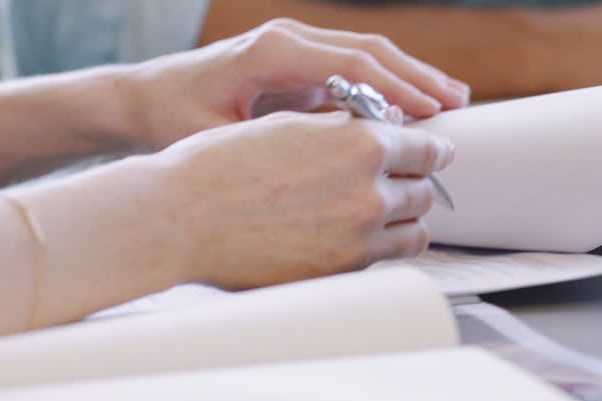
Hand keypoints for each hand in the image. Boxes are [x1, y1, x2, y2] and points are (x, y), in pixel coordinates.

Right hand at [10, 108, 454, 312]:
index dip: (430, 147)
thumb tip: (379, 134)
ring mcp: (358, 238)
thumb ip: (343, 130)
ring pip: (414, 231)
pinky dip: (377, 249)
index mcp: (360, 143)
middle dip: (411, 184)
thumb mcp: (291, 125)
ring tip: (379, 216)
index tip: (432, 151)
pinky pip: (383, 260)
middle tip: (395, 182)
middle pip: (424, 190)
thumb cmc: (221, 166)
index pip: (426, 145)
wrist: (179, 218)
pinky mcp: (340, 274)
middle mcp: (369, 191)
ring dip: (401, 221)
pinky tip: (354, 239)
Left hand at [117, 18, 469, 149]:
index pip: (349, 63)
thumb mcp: (212, 139)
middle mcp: (287, 40)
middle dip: (417, 76)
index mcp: (270, 51)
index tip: (429, 112)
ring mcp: (295, 50)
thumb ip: (265, 144)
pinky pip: (354, 71)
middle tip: (458, 104)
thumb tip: (320, 158)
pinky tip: (414, 110)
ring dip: (410, 78)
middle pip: (369, 49)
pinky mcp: (299, 67)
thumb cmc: (171, 121)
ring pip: (367, 55)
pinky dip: (387, 87)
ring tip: (451, 103)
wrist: (143, 100)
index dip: (395, 88)